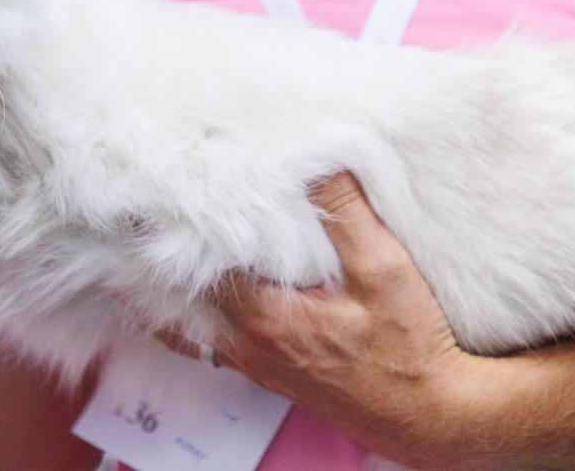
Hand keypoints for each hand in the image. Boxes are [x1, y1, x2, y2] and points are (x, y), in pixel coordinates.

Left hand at [158, 172, 508, 468]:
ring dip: (176, 286)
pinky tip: (199, 296)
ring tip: (151, 248)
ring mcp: (257, 363)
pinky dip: (196, 316)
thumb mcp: (384, 269)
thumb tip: (316, 159)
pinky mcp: (272, 374)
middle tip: (142, 211)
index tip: (167, 187)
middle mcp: (249, 344)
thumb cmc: (411, 349)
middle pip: (185, 292)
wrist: (433, 416)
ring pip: (194, 321)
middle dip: (167, 251)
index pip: (201, 260)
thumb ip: (346, 214)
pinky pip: (214, 341)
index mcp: (265, 315)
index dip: (186, 219)